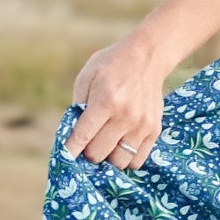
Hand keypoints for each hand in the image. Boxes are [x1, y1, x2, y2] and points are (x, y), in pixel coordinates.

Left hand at [64, 35, 163, 168]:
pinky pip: (137, 160)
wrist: (147, 58)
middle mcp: (124, 116)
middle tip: (88, 144)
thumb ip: (77, 104)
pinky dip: (126, 159)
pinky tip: (120, 147)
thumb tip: (72, 133)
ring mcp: (141, 126)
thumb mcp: (87, 77)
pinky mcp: (154, 130)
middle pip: (99, 154)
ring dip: (108, 158)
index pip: (82, 136)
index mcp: (105, 101)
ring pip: (119, 162)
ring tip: (106, 146)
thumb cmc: (111, 66)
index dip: (71, 150)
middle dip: (88, 152)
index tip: (65, 158)